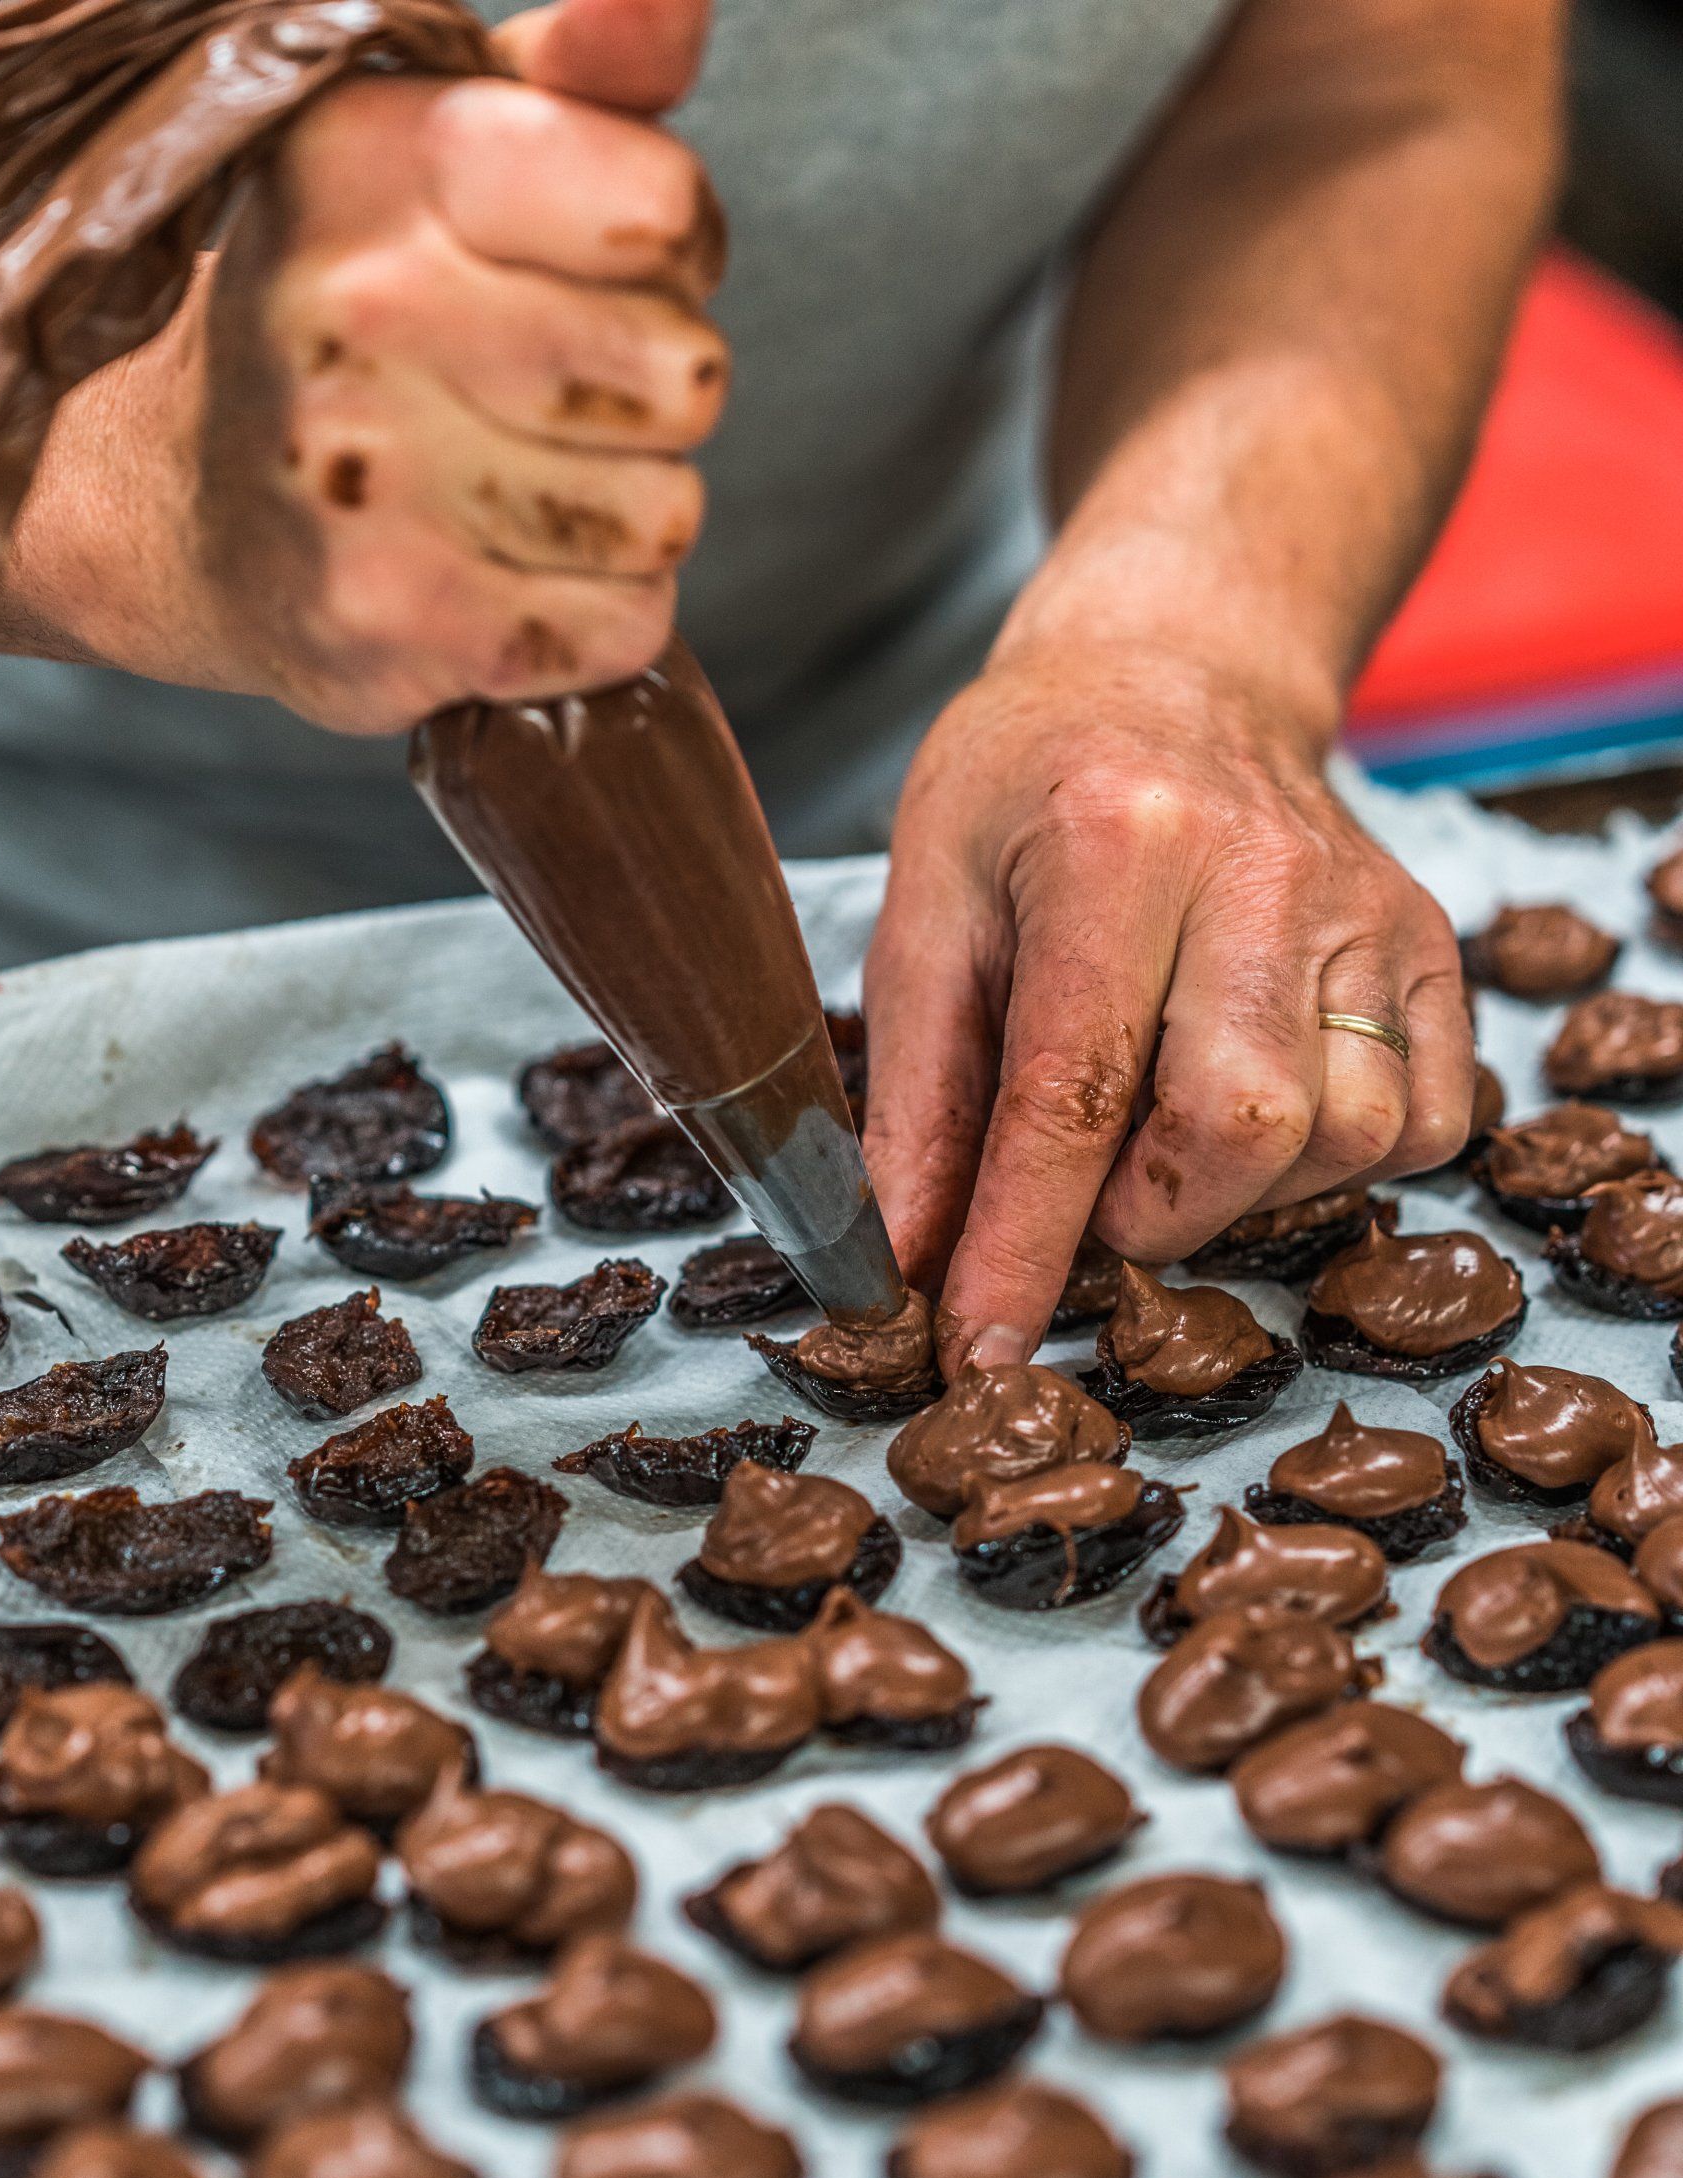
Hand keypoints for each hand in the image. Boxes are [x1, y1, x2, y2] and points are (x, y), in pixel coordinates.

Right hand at [0, 0, 727, 724]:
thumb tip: (675, 6)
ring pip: (663, 515)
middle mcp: (359, 307)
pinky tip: (495, 568)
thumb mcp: (453, 134)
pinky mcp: (393, 623)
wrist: (183, 503)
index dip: (672, 246)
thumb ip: (591, 67)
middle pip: (686, 377)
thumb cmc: (361, 300)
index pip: (665, 206)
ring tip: (507, 480)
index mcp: (379, 156)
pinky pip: (621, 626)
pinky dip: (588, 617)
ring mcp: (366, 478)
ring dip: (620, 513)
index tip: (591, 263)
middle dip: (645, 393)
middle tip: (537, 390)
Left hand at [861, 633, 1472, 1375]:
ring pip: (1343, 1140)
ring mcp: (1370, 909)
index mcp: (1115, 844)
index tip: (981, 1351)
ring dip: (1239, 1189)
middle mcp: (1265, 873)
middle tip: (1089, 1183)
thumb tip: (899, 1265)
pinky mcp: (1435, 944)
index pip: (1073, 1091)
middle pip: (1238, 1129)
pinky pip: (1422, 1125)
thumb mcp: (926, 908)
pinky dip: (1336, 1160)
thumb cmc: (1030, 787)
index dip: (1023, 1246)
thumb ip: (914, 1096)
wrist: (1179, 670)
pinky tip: (1259, 1103)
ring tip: (1169, 1122)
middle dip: (1147, 1212)